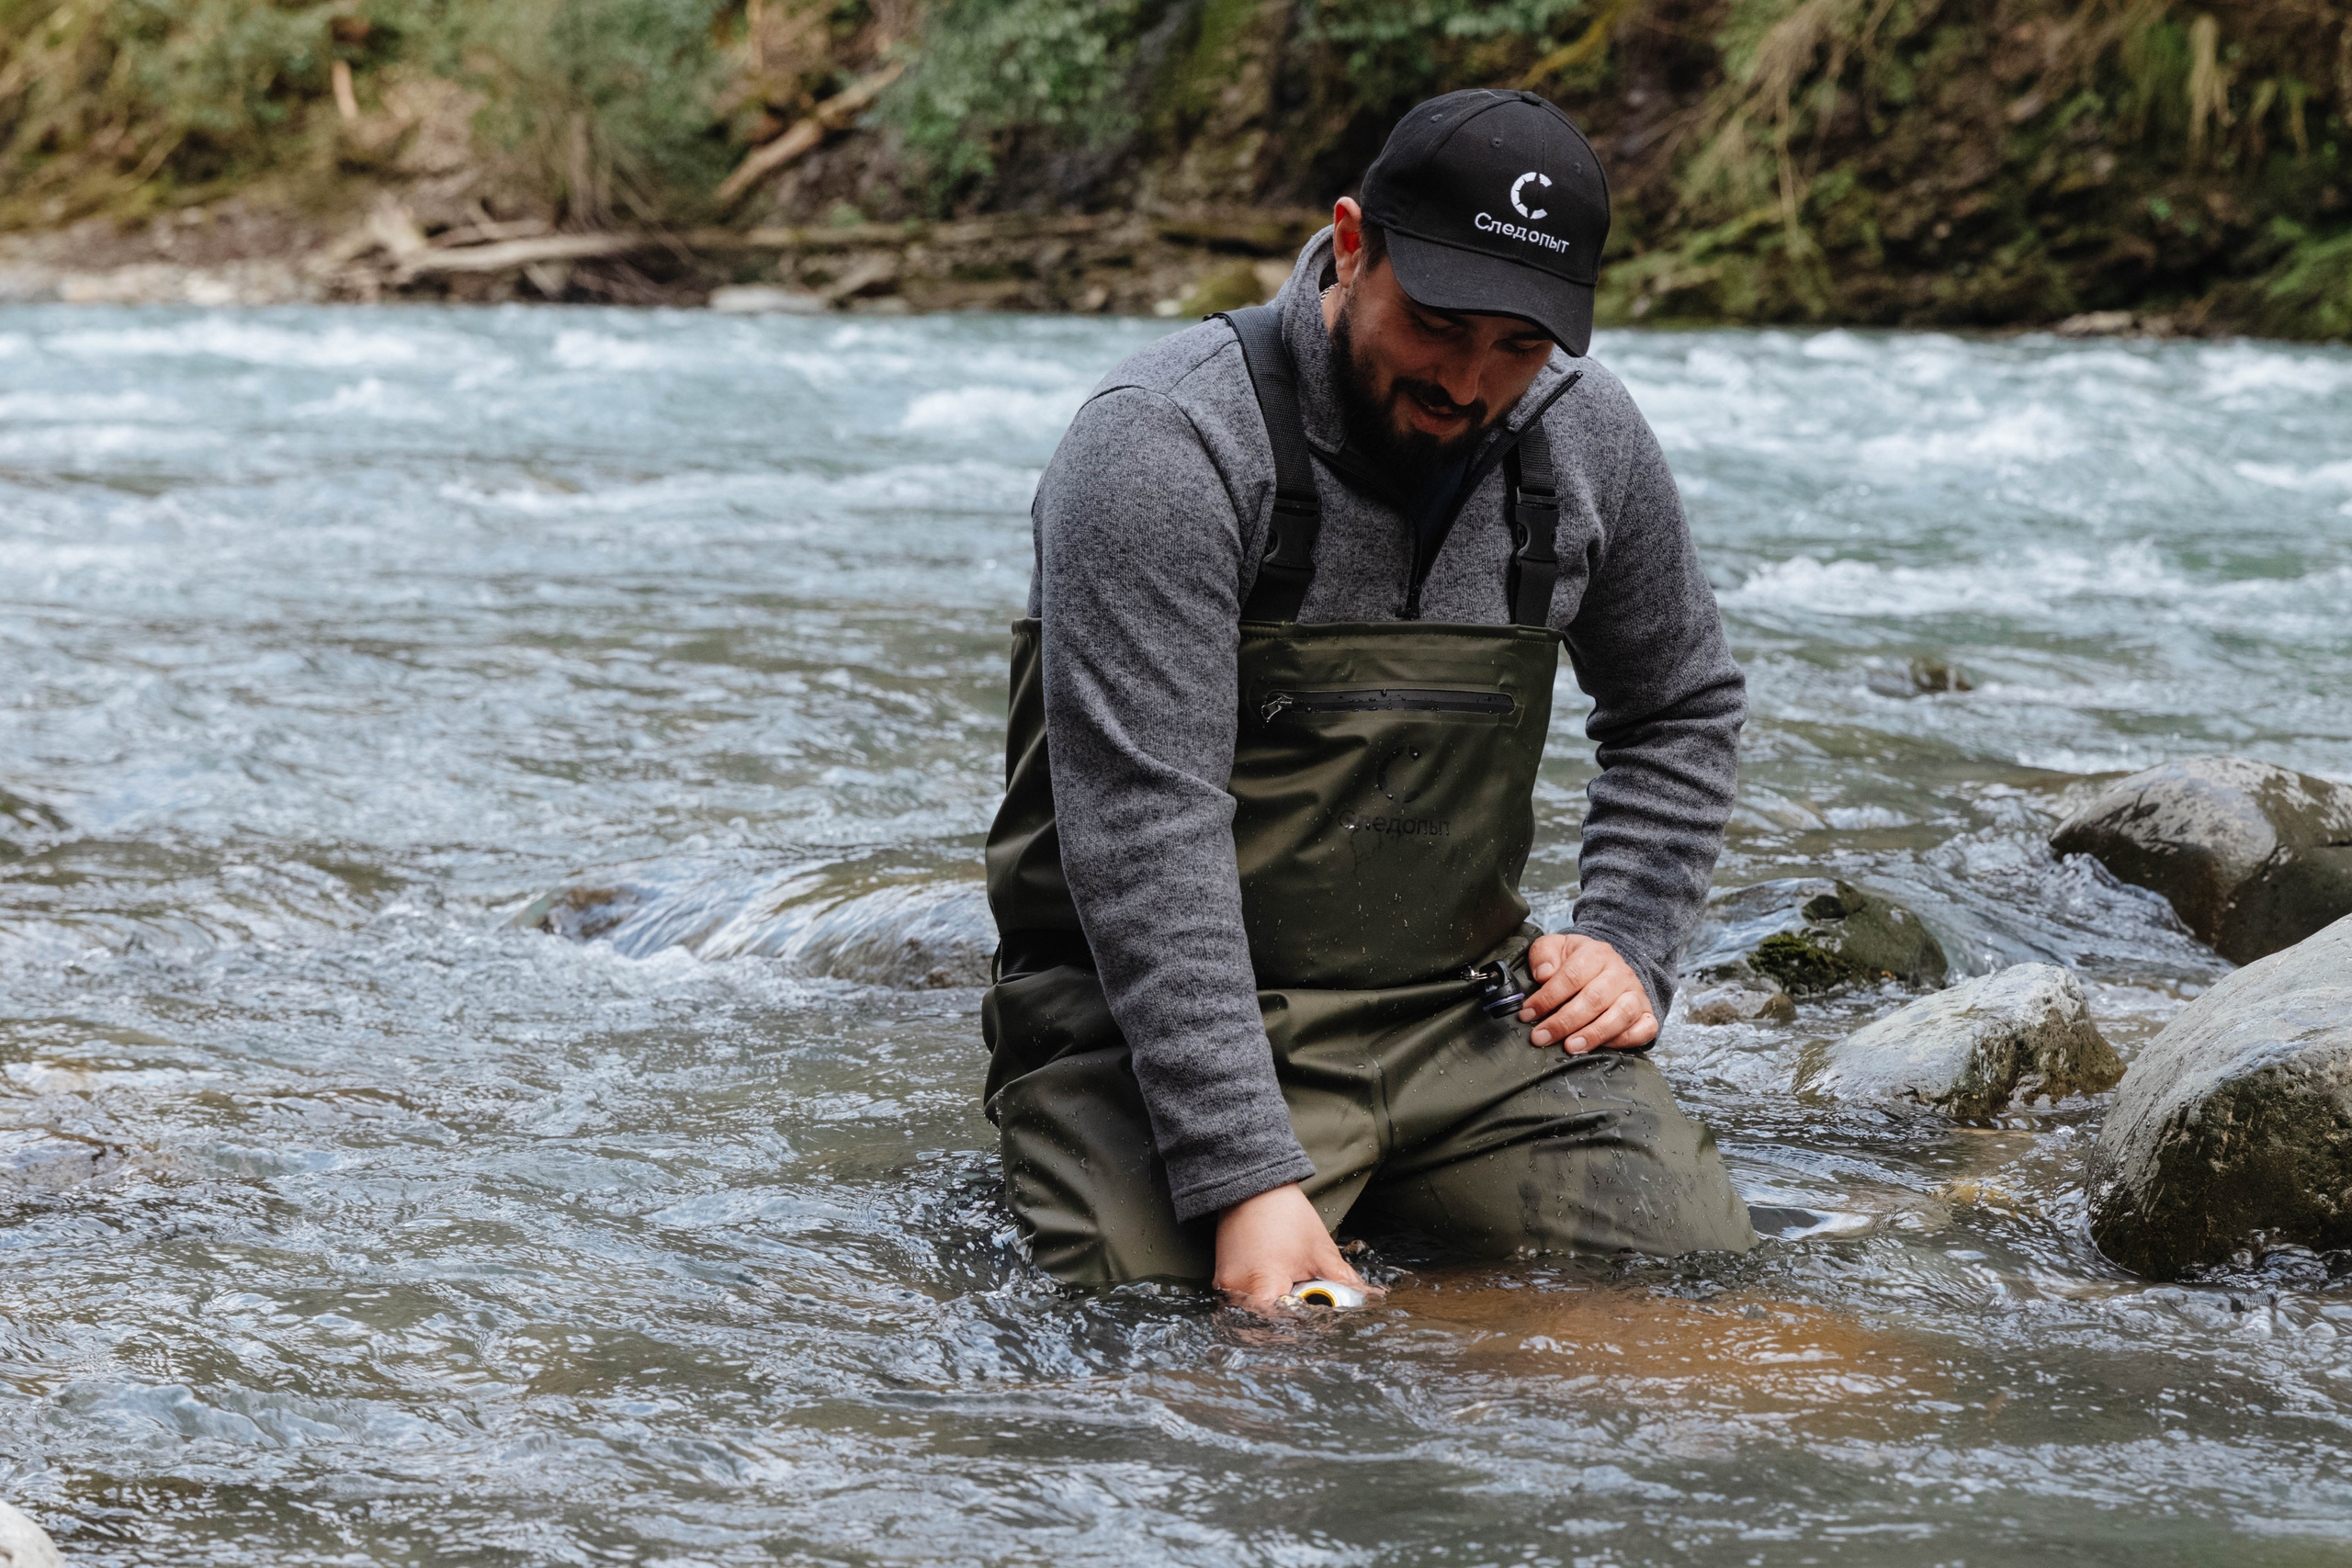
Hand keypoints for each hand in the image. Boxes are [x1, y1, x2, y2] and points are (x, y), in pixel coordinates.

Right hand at [1212, 1182, 1365, 1312]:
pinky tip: (1274, 1286)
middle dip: (1285, 1321)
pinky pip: (1241, 1300)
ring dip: (1271, 1310)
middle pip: (1263, 1323)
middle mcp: (1236, 1290)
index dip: (1299, 1327)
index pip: (1278, 1325)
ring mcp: (1225, 1284)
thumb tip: (1365, 1297)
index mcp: (1262, 1285)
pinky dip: (1259, 1299)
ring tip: (1289, 1295)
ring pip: (1251, 1314)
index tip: (1315, 1323)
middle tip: (1304, 1311)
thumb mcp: (1320, 1250)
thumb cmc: (1286, 1214)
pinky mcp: (1221, 1277)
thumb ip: (1343, 1280)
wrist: (1255, 1187)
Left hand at [1517, 933, 1658, 1053]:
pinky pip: (1644, 1029)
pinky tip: (1602, 1048)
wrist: (1607, 966)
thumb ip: (1543, 954)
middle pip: (1594, 998)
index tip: (1529, 1013)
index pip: (1571, 976)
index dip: (1548, 997)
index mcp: (1595, 954)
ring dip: (1594, 1034)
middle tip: (1542, 1037)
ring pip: (1621, 1015)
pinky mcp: (1646, 1013)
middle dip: (1564, 1022)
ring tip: (1570, 1047)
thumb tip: (1544, 974)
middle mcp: (1619, 972)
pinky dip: (1624, 1040)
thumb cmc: (1576, 962)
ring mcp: (1636, 993)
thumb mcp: (1555, 948)